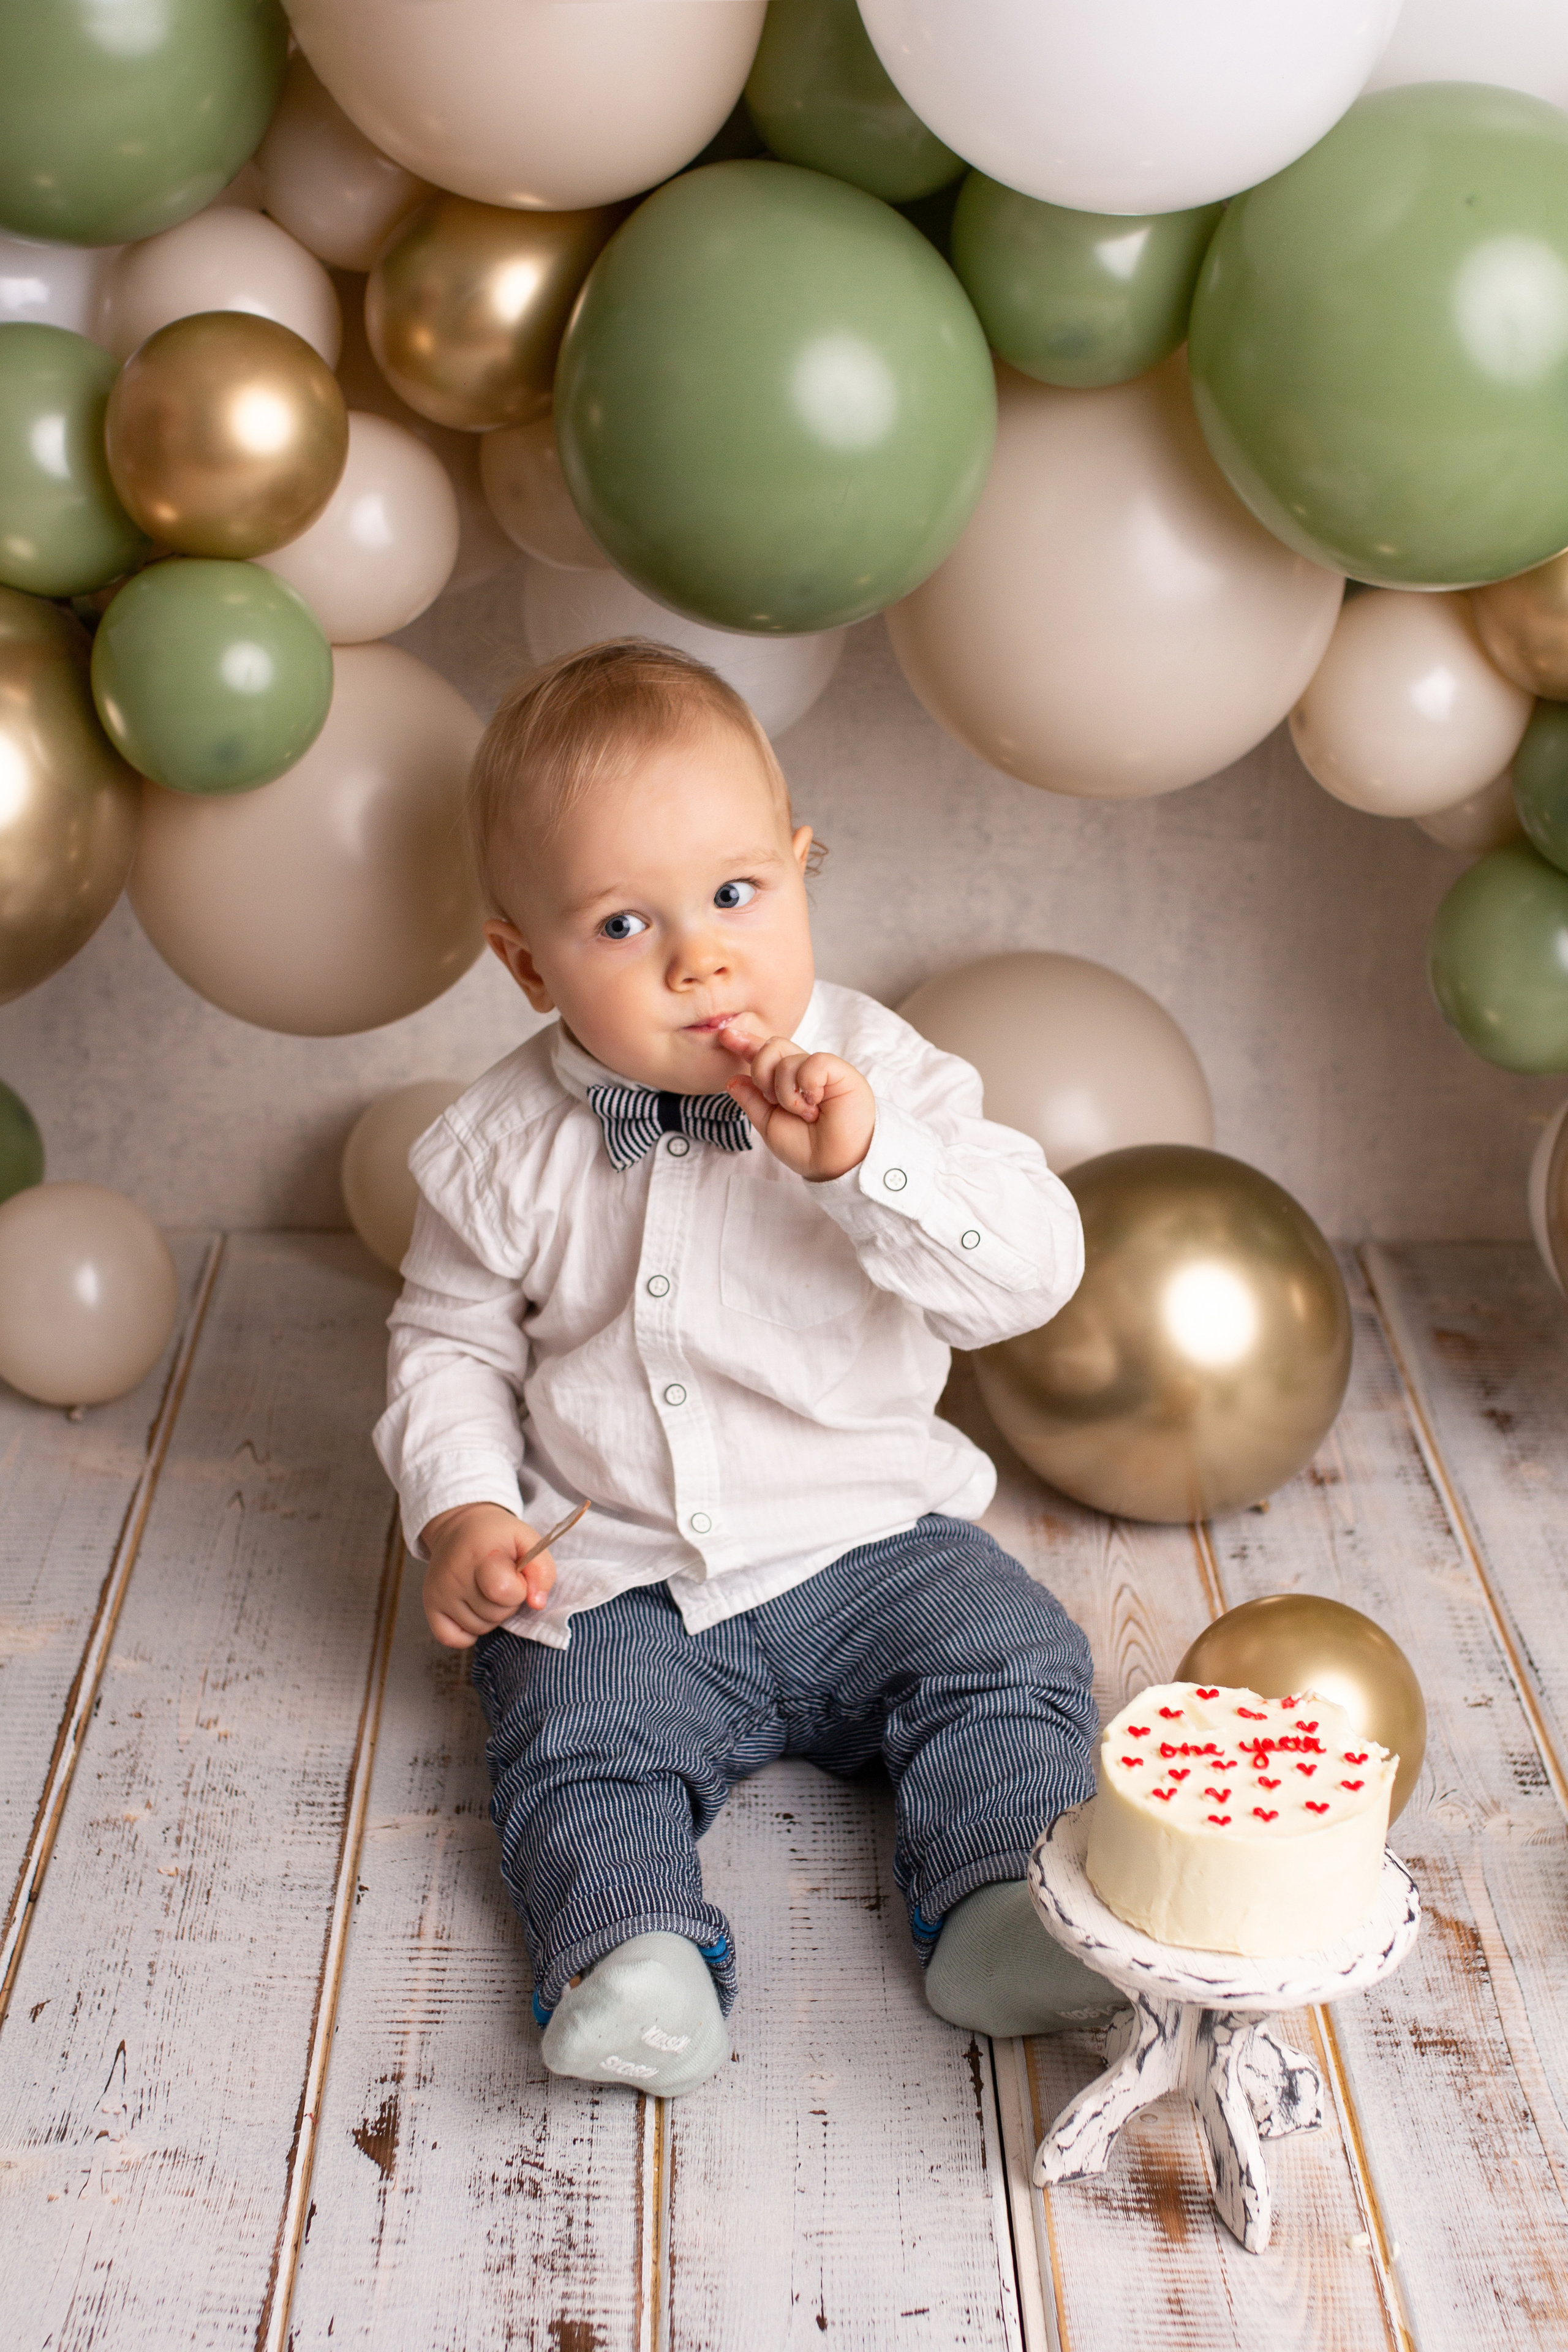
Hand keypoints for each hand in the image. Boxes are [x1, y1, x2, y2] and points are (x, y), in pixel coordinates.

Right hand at [419, 1501, 555, 1647]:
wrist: (459, 1527)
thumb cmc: (497, 1536)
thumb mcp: (527, 1540)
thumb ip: (542, 1569)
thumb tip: (537, 1604)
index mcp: (480, 1554)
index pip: (504, 1591)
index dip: (520, 1589)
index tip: (516, 1574)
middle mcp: (454, 1575)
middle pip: (495, 1614)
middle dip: (507, 1602)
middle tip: (501, 1580)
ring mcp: (439, 1593)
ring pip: (479, 1628)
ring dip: (491, 1615)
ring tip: (486, 1590)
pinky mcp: (429, 1606)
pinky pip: (453, 1640)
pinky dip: (467, 1632)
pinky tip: (472, 1608)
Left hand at [720, 1021, 874, 1181]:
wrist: (835, 1164)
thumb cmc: (806, 1148)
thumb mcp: (769, 1125)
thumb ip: (752, 1101)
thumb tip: (732, 1079)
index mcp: (786, 1083)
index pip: (763, 1056)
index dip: (745, 1043)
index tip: (725, 1036)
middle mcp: (802, 1072)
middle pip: (772, 1047)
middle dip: (761, 1071)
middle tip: (772, 1099)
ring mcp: (821, 1070)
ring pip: (787, 1059)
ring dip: (786, 1092)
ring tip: (805, 1113)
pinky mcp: (839, 1071)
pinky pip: (812, 1062)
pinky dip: (807, 1084)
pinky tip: (816, 1104)